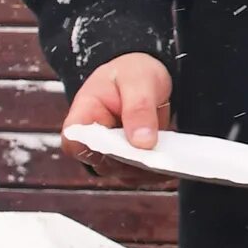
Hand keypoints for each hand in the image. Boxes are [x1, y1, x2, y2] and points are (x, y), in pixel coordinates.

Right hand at [64, 52, 172, 167]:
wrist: (145, 76)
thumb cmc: (132, 72)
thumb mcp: (137, 80)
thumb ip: (138, 109)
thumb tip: (142, 144)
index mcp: (83, 115)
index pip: (74, 143)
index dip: (94, 151)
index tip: (124, 147)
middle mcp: (93, 140)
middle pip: (104, 163)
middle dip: (133, 162)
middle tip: (159, 153)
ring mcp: (110, 154)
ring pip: (124, 173)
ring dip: (148, 169)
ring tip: (171, 156)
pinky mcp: (129, 162)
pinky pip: (140, 175)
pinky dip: (157, 171)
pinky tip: (173, 163)